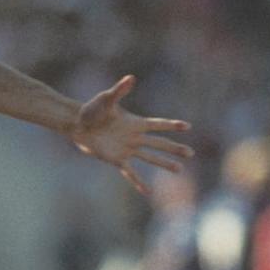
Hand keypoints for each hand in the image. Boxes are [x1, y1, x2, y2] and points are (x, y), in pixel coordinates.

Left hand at [70, 75, 192, 195]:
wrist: (78, 125)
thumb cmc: (91, 110)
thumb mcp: (106, 99)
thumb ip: (119, 91)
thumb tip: (131, 78)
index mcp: (135, 122)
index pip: (157, 124)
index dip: (171, 126)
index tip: (187, 126)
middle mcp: (134, 137)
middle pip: (159, 143)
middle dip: (175, 148)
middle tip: (191, 153)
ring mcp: (127, 149)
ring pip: (150, 158)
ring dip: (164, 163)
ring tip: (179, 169)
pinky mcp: (117, 159)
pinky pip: (130, 173)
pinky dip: (138, 182)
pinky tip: (146, 192)